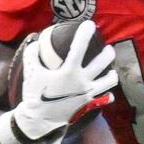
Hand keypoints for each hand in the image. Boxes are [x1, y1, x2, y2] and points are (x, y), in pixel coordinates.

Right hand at [11, 20, 117, 141]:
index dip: (85, 33)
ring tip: (111, 69)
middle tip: (107, 48)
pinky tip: (106, 91)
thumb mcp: (30, 71)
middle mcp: (83, 81)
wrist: (40, 119)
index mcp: (69, 71)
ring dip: (112, 72)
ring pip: (110, 80)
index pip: (79, 47)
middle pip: (104, 61)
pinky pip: (106, 97)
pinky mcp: (90, 104)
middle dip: (108, 52)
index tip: (89, 24)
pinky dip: (108, 94)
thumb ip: (33, 54)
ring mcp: (88, 94)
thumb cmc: (35, 94)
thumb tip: (36, 41)